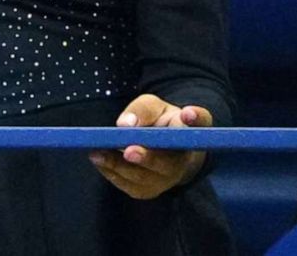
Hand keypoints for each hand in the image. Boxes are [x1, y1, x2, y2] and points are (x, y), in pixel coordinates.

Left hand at [87, 93, 211, 199]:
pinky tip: (98, 160)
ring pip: (145, 177)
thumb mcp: (152, 107)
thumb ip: (142, 110)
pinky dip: (112, 173)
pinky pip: (131, 186)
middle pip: (168, 162)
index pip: (199, 122)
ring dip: (120, 166)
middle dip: (148, 157)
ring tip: (98, 154)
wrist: (164, 148)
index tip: (187, 113)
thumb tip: (125, 124)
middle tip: (129, 151)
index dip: (195, 117)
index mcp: (190, 130)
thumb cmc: (159, 123)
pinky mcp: (151, 190)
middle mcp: (184, 158)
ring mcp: (169, 178)